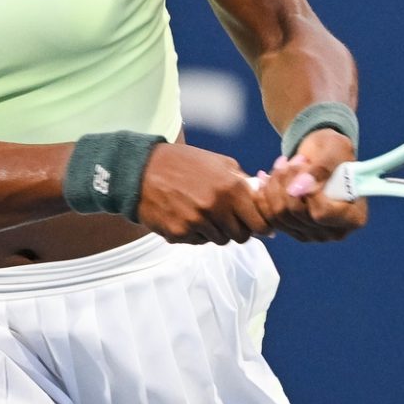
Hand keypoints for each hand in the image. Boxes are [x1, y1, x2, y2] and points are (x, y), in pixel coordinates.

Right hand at [136, 143, 273, 244]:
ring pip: (220, 240)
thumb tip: (261, 198)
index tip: (259, 226)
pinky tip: (186, 216)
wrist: (141, 170)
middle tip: (228, 219)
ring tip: (203, 213)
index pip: (259, 223)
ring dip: (216, 231)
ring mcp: (197, 222)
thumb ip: (241, 180)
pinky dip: (195, 233)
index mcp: (231, 188)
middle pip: (241, 236)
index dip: (261, 226)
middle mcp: (216, 207)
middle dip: (238, 229)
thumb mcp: (218, 162)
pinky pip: (197, 242)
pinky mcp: (179, 233)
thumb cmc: (183, 163)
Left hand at [254, 128, 367, 242]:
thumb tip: (296, 189)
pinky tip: (265, 177)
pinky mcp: (292, 230)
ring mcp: (312, 234)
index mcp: (354, 216)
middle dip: (288, 181)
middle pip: (297, 214)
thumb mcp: (334, 150)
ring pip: (279, 215)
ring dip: (275, 184)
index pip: (322, 214)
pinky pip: (269, 217)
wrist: (320, 155)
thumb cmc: (334, 150)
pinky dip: (263, 195)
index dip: (308, 191)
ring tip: (282, 164)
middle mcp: (334, 231)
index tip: (304, 166)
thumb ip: (320, 170)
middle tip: (292, 160)